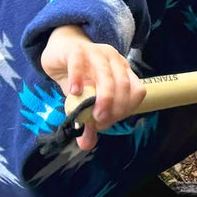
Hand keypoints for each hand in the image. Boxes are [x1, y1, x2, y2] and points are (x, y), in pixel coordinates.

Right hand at [40, 24, 145, 150]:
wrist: (60, 50)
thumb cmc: (78, 77)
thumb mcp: (84, 100)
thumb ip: (87, 120)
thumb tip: (86, 146)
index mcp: (122, 71)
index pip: (136, 90)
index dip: (126, 108)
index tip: (109, 121)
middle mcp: (114, 60)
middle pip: (124, 83)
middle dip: (115, 105)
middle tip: (100, 120)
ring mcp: (96, 52)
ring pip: (106, 73)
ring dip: (103, 96)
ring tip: (93, 113)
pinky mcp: (76, 50)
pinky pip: (79, 62)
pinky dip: (78, 78)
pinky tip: (74, 92)